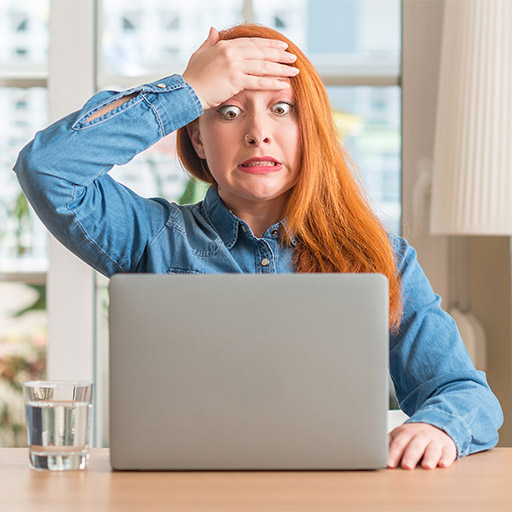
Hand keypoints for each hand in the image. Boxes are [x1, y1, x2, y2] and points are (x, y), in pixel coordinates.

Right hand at [182, 27, 298, 109]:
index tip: (281, 47)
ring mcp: (234, 66)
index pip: (252, 43)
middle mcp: (231, 53)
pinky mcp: (235, 80)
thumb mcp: (199, 54)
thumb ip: (209, 41)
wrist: (186, 91)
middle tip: (293, 58)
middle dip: (279, 55)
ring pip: (263, 66)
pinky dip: (272, 83)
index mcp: (225, 45)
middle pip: (261, 52)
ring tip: (294, 71)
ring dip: (281, 68)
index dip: (269, 45)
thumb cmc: (192, 76)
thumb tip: (213, 29)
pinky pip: (258, 81)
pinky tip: (283, 84)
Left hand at [387, 422, 456, 469]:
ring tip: (427, 467)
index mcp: (406, 433)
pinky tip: (443, 465)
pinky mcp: (448, 447)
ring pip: (432, 449)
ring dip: (429, 458)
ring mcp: (435, 440)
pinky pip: (448, 452)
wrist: (436, 425)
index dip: (393, 454)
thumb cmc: (413, 436)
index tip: (389, 464)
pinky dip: (446, 459)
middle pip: (415, 446)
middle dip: (410, 456)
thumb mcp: (399, 436)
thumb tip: (374, 453)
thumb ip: (389, 444)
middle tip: (406, 466)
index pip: (398, 444)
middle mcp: (421, 435)